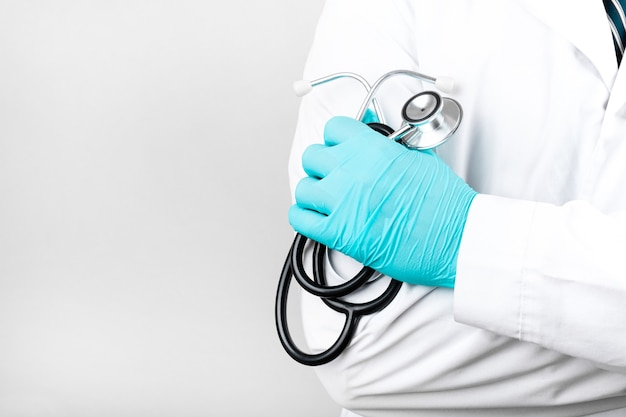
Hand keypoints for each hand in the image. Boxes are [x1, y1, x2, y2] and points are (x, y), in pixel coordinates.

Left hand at [288, 116, 476, 287]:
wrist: (454, 237)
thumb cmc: (443, 202)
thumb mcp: (419, 156)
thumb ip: (389, 143)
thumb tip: (371, 131)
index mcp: (372, 149)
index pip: (334, 129)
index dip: (338, 139)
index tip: (342, 147)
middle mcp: (352, 171)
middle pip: (312, 156)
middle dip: (323, 165)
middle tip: (336, 175)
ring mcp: (342, 202)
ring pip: (303, 187)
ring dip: (314, 192)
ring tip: (328, 199)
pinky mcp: (339, 233)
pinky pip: (300, 219)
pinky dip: (305, 217)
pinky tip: (318, 218)